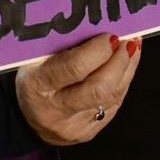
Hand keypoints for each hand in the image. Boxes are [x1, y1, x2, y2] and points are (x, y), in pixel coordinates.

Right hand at [16, 33, 141, 145]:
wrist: (27, 119)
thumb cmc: (34, 76)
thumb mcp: (35, 57)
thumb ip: (63, 44)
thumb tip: (99, 26)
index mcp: (38, 84)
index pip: (74, 68)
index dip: (98, 51)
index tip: (111, 35)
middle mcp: (56, 110)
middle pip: (99, 88)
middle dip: (120, 61)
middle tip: (128, 40)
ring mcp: (74, 126)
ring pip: (111, 97)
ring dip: (127, 69)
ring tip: (132, 47)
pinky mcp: (88, 132)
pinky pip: (113, 106)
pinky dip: (123, 82)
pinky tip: (127, 66)